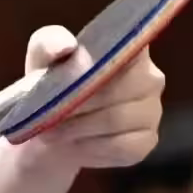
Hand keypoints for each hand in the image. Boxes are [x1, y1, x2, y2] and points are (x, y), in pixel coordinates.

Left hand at [23, 25, 164, 168]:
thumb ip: (48, 44)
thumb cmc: (51, 86)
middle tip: (46, 115)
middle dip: (75, 105)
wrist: (50, 128)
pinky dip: (90, 148)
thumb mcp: (41, 59)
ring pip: (116, 120)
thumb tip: (66, 46)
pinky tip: (74, 144)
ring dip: (77, 128)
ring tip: (51, 131)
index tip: (68, 79)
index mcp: (128, 49)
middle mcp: (150, 77)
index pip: (130, 48)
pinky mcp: (146, 141)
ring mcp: (152, 110)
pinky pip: (121, 146)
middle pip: (116, 90)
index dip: (98, 65)